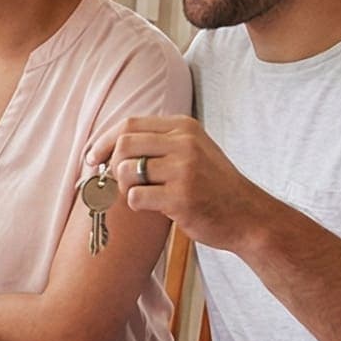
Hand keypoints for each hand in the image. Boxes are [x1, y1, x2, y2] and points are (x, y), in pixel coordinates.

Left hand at [85, 115, 280, 254]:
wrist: (247, 215)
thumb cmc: (214, 186)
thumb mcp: (194, 150)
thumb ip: (160, 143)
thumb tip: (110, 146)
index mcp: (184, 128)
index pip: (130, 124)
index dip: (104, 140)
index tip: (92, 157)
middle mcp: (184, 144)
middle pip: (124, 144)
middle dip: (110, 164)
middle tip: (110, 180)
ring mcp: (183, 170)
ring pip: (127, 171)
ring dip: (125, 187)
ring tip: (142, 194)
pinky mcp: (180, 198)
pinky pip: (136, 197)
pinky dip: (137, 204)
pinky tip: (154, 207)